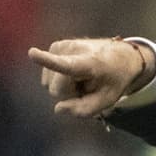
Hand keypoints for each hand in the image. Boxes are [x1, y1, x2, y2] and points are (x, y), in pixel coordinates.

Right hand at [27, 38, 153, 117]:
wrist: (123, 55)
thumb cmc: (114, 80)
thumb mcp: (107, 100)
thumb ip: (83, 110)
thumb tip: (58, 108)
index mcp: (88, 63)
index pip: (66, 65)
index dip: (47, 61)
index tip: (32, 53)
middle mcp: (72, 50)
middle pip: (56, 89)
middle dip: (69, 94)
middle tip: (88, 86)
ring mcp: (62, 46)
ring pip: (49, 83)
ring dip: (65, 85)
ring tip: (83, 78)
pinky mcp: (56, 45)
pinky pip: (48, 74)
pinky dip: (60, 78)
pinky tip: (75, 73)